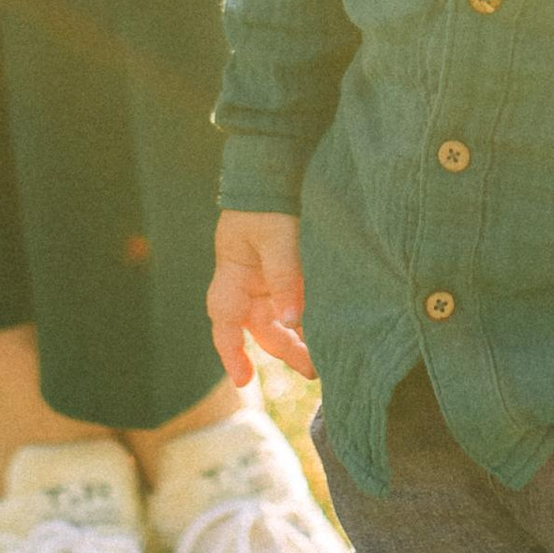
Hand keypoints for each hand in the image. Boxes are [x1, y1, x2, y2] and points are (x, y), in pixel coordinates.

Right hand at [210, 211, 316, 389]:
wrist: (275, 171)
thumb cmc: (268, 202)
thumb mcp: (277, 237)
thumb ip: (284, 277)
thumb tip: (292, 319)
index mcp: (233, 276)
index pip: (225, 323)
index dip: (231, 354)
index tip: (244, 381)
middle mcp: (247, 285)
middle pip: (261, 329)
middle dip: (285, 351)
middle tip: (313, 369)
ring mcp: (266, 281)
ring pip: (280, 322)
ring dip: (300, 339)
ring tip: (326, 358)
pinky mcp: (286, 276)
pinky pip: (294, 306)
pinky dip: (307, 320)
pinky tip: (328, 332)